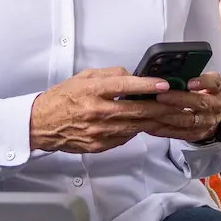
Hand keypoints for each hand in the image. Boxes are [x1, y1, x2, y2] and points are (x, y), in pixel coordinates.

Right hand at [30, 67, 171, 153]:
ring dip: (155, 121)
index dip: (146, 85)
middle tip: (178, 104)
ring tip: (171, 116)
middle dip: (161, 107)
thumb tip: (132, 76)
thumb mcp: (84, 77)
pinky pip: (125, 137)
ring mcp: (98, 131)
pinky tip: (146, 124)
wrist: (42, 124)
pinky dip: (136, 130)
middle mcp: (96, 111)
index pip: (124, 86)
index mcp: (92, 91)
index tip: (163, 85)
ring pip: (134, 126)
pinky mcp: (99, 145)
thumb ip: (109, 74)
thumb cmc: (63, 99)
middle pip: (135, 110)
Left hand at [144, 72, 220, 142]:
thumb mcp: (198, 81)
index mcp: (217, 88)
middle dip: (178, 99)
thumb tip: (163, 72)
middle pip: (200, 103)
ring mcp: (208, 122)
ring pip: (188, 120)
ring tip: (152, 110)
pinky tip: (151, 123)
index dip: (203, 82)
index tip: (189, 82)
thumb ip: (186, 76)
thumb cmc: (199, 92)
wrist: (209, 114)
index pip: (214, 83)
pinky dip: (164, 128)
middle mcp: (216, 106)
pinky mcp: (197, 134)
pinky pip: (180, 133)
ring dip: (168, 115)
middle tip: (160, 95)